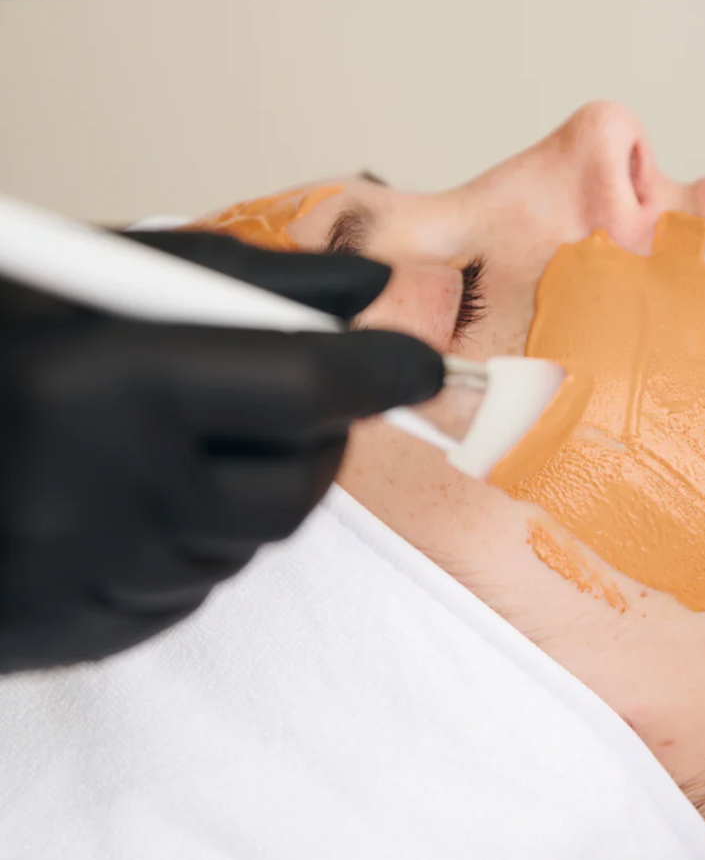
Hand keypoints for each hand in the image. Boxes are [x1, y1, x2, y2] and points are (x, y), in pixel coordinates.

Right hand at [0, 231, 443, 671]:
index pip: (302, 383)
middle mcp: (99, 492)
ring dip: (253, 482)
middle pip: (294, 479)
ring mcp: (84, 578)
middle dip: (317, 431)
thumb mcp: (94, 278)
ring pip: (251, 540)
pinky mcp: (75, 634)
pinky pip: (195, 589)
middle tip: (298, 392)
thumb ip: (245, 280)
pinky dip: (199, 536)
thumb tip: (367, 284)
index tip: (420, 363)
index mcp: (102, 383)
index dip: (378, 369)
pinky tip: (139, 492)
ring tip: (185, 433)